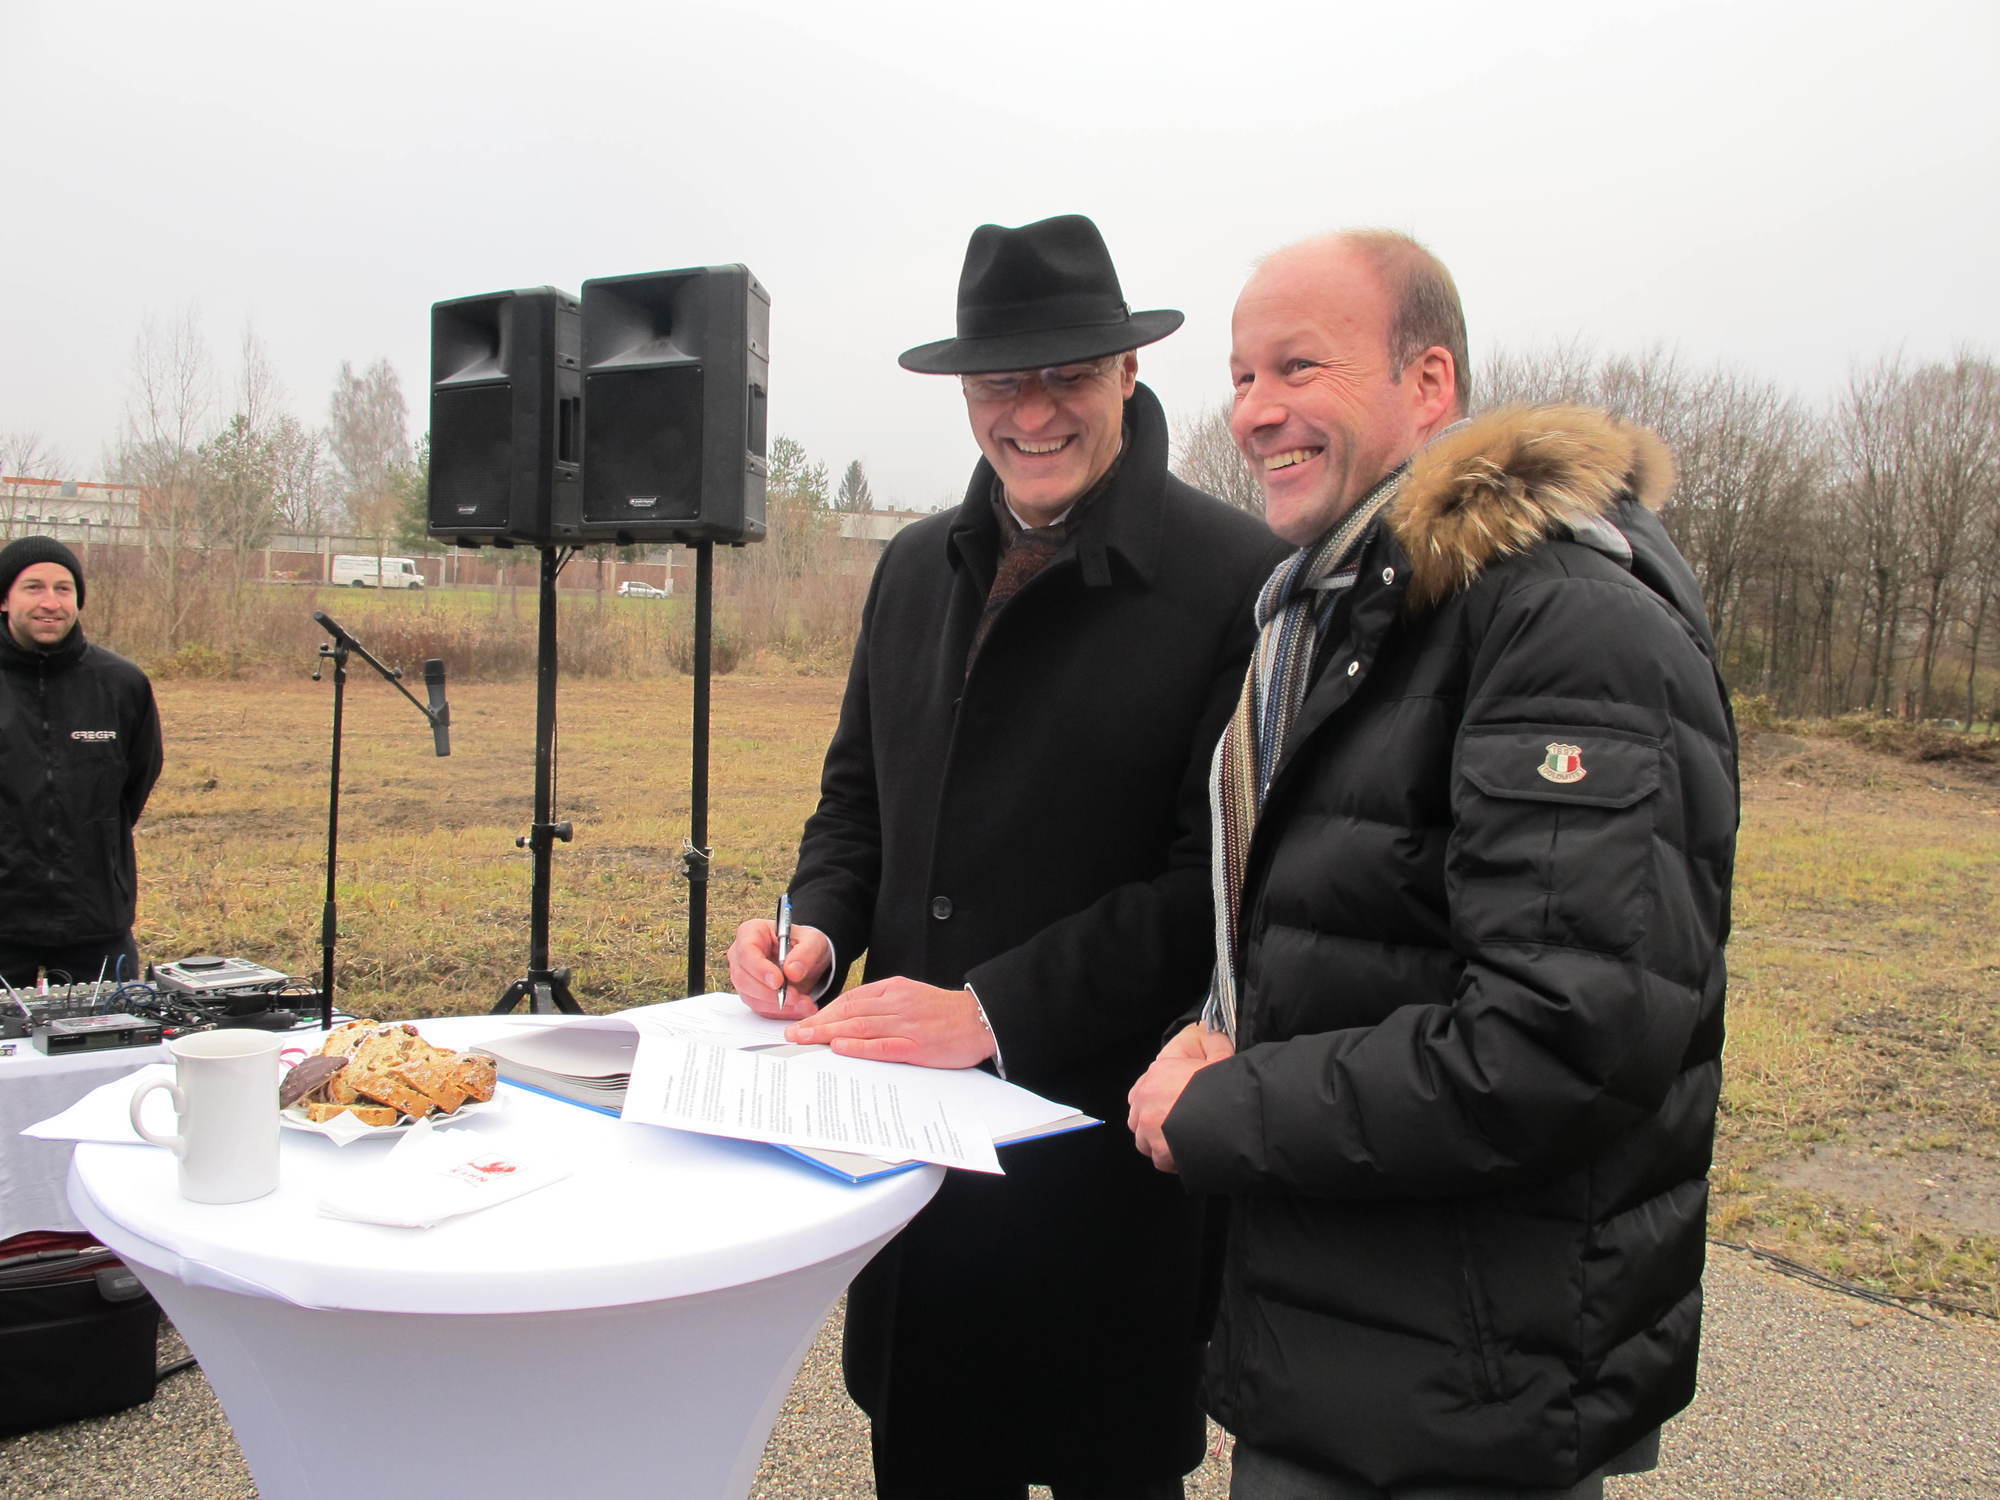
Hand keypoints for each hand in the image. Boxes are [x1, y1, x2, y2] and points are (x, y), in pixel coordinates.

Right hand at [727, 919, 831, 1019]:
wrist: (808, 961)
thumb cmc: (805, 944)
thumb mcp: (814, 942)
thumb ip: (805, 953)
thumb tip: (792, 971)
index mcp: (752, 932)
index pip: (746, 951)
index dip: (760, 969)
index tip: (778, 982)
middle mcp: (741, 954)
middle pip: (743, 978)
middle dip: (770, 992)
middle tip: (796, 997)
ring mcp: (743, 976)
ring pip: (750, 996)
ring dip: (778, 1006)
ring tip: (805, 1004)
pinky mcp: (751, 994)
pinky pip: (760, 1008)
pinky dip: (781, 1012)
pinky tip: (800, 1009)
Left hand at [785, 977, 996, 1068]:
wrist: (979, 1020)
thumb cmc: (944, 1012)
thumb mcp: (911, 996)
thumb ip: (883, 1003)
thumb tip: (851, 1017)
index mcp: (894, 990)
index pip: (850, 999)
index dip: (823, 1011)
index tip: (804, 1022)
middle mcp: (896, 1004)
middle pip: (848, 1013)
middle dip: (816, 1024)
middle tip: (792, 1034)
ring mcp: (905, 1025)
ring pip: (858, 1027)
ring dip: (827, 1035)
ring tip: (805, 1042)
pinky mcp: (916, 1046)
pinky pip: (881, 1046)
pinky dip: (857, 1047)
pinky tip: (838, 1048)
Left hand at [1127, 1023, 1234, 1172]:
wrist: (1232, 1118)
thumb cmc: (1225, 1087)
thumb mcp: (1222, 1057)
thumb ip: (1213, 1043)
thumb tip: (1213, 1033)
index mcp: (1158, 1073)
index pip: (1143, 1089)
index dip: (1158, 1099)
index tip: (1173, 1105)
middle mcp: (1146, 1099)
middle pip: (1140, 1116)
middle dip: (1155, 1123)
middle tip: (1180, 1125)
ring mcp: (1149, 1126)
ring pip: (1146, 1139)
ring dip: (1161, 1142)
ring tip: (1183, 1141)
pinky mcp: (1158, 1150)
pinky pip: (1160, 1159)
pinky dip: (1172, 1159)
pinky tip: (1188, 1154)